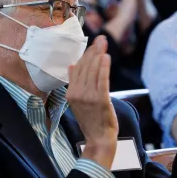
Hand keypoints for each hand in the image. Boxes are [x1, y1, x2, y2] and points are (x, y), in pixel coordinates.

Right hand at [67, 36, 118, 168]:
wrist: (99, 139)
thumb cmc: (91, 120)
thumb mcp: (77, 101)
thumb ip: (75, 82)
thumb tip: (72, 65)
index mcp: (71, 93)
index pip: (78, 69)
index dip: (86, 55)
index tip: (94, 44)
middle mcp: (77, 93)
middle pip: (85, 67)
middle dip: (93, 51)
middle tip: (101, 39)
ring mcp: (88, 97)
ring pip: (93, 71)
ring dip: (99, 55)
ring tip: (104, 44)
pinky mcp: (100, 100)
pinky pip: (101, 80)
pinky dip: (103, 68)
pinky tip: (106, 57)